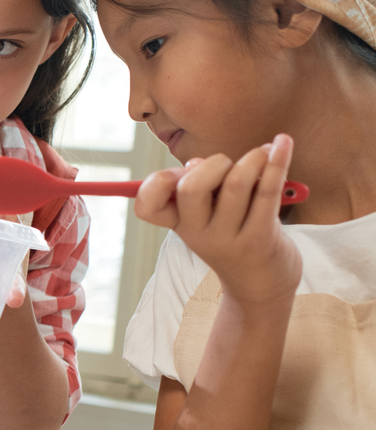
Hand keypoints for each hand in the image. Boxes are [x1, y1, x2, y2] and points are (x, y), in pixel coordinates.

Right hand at [135, 134, 301, 307]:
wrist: (260, 286)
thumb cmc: (234, 237)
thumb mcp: (207, 218)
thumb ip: (201, 188)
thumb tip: (197, 162)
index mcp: (179, 224)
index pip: (147, 206)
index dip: (154, 183)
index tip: (176, 173)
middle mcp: (197, 233)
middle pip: (191, 187)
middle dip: (214, 163)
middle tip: (229, 165)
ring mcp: (228, 239)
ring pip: (236, 183)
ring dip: (253, 158)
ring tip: (264, 153)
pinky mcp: (260, 239)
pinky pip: (267, 192)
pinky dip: (277, 161)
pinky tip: (282, 143)